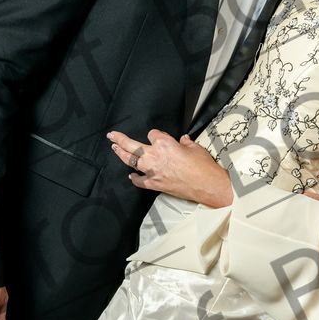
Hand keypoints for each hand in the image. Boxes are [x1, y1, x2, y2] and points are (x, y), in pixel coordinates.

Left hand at [107, 129, 230, 206]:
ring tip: (114, 148)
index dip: (155, 135)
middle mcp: (155, 155)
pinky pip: (138, 180)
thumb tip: (183, 140)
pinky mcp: (154, 184)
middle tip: (112, 136)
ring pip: (131, 160)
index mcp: (165, 143)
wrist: (206, 185)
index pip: (153, 133)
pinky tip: (131, 175)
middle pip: (132, 144)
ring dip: (121, 154)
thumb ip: (186, 143)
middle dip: (120, 139)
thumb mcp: (196, 148)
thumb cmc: (203, 167)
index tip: (158, 137)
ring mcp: (152, 171)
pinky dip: (134, 178)